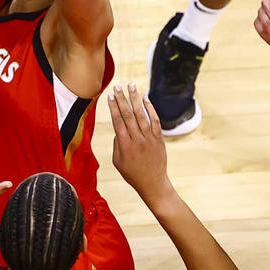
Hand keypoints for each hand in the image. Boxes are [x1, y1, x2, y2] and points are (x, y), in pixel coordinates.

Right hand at [109, 84, 172, 204]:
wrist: (153, 183)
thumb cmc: (132, 174)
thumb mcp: (118, 162)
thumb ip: (117, 144)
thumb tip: (118, 129)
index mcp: (125, 145)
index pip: (118, 121)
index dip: (113, 107)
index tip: (110, 96)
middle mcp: (137, 139)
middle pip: (128, 115)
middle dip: (122, 99)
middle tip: (117, 86)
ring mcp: (149, 138)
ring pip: (141, 114)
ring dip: (135, 99)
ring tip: (131, 86)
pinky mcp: (159, 139)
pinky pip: (155, 121)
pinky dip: (150, 109)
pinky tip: (146, 99)